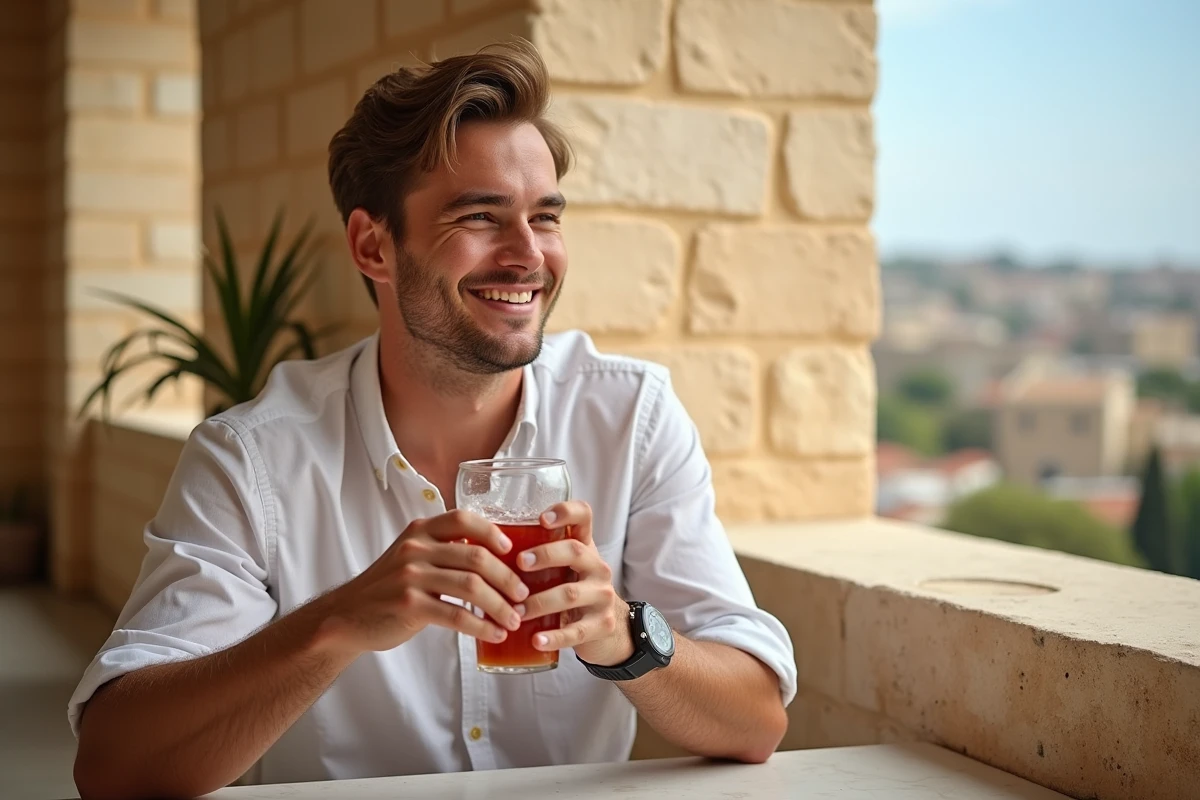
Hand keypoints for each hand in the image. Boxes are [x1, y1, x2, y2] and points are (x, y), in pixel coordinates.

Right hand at [311, 510, 529, 656]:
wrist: (347, 616)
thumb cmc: (389, 588)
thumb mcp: (412, 557)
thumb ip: (444, 550)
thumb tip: (495, 556)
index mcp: (420, 531)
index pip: (464, 519)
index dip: (493, 533)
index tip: (514, 552)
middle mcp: (416, 549)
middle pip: (476, 556)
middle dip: (507, 577)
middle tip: (523, 594)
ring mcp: (411, 576)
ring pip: (471, 587)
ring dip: (500, 605)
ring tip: (514, 619)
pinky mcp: (409, 605)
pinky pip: (457, 615)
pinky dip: (481, 626)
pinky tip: (494, 634)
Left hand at [516, 500, 633, 666]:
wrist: (606, 630)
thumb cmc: (572, 591)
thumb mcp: (562, 569)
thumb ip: (535, 556)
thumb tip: (479, 547)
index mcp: (585, 547)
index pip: (584, 516)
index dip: (566, 512)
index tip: (542, 519)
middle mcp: (598, 567)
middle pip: (575, 551)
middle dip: (545, 555)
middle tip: (519, 563)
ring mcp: (602, 596)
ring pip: (571, 594)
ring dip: (539, 602)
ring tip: (515, 611)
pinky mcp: (602, 625)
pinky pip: (576, 631)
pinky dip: (554, 637)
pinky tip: (535, 640)